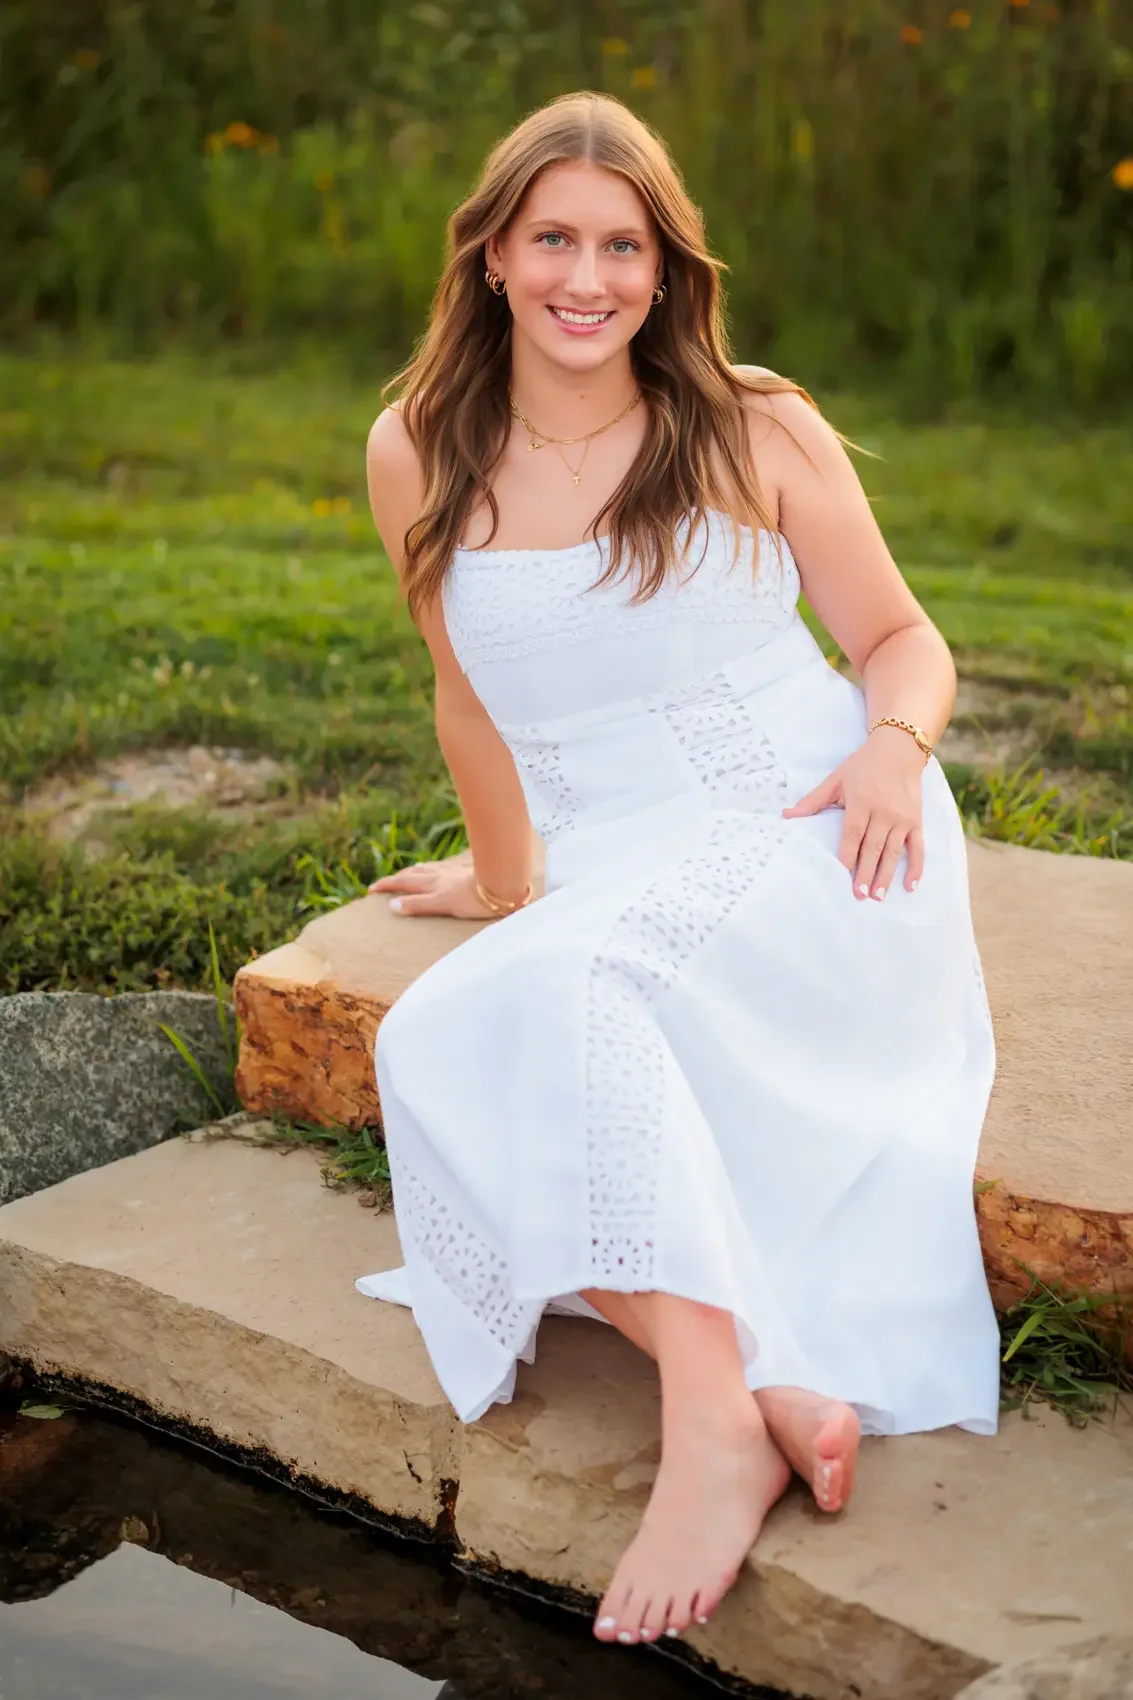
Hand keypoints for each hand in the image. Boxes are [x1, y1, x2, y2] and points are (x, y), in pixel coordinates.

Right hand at [368, 857, 500, 919]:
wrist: (503, 883)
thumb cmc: (475, 898)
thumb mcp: (443, 904)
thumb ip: (419, 906)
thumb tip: (393, 906)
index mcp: (433, 884)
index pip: (405, 883)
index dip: (387, 885)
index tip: (372, 889)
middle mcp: (441, 875)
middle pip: (415, 874)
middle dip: (398, 878)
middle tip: (385, 882)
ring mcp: (456, 871)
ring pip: (431, 869)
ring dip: (417, 871)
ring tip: (411, 872)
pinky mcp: (470, 869)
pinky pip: (449, 867)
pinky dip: (439, 869)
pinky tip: (445, 868)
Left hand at [782, 726, 926, 900]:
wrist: (899, 749)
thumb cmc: (863, 765)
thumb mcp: (836, 779)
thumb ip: (813, 800)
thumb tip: (786, 815)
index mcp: (862, 802)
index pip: (853, 833)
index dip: (847, 855)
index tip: (841, 874)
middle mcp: (884, 812)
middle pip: (873, 847)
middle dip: (866, 873)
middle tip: (859, 896)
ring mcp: (902, 818)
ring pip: (894, 852)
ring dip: (886, 876)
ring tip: (878, 897)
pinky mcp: (916, 821)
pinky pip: (918, 848)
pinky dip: (916, 868)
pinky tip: (910, 886)